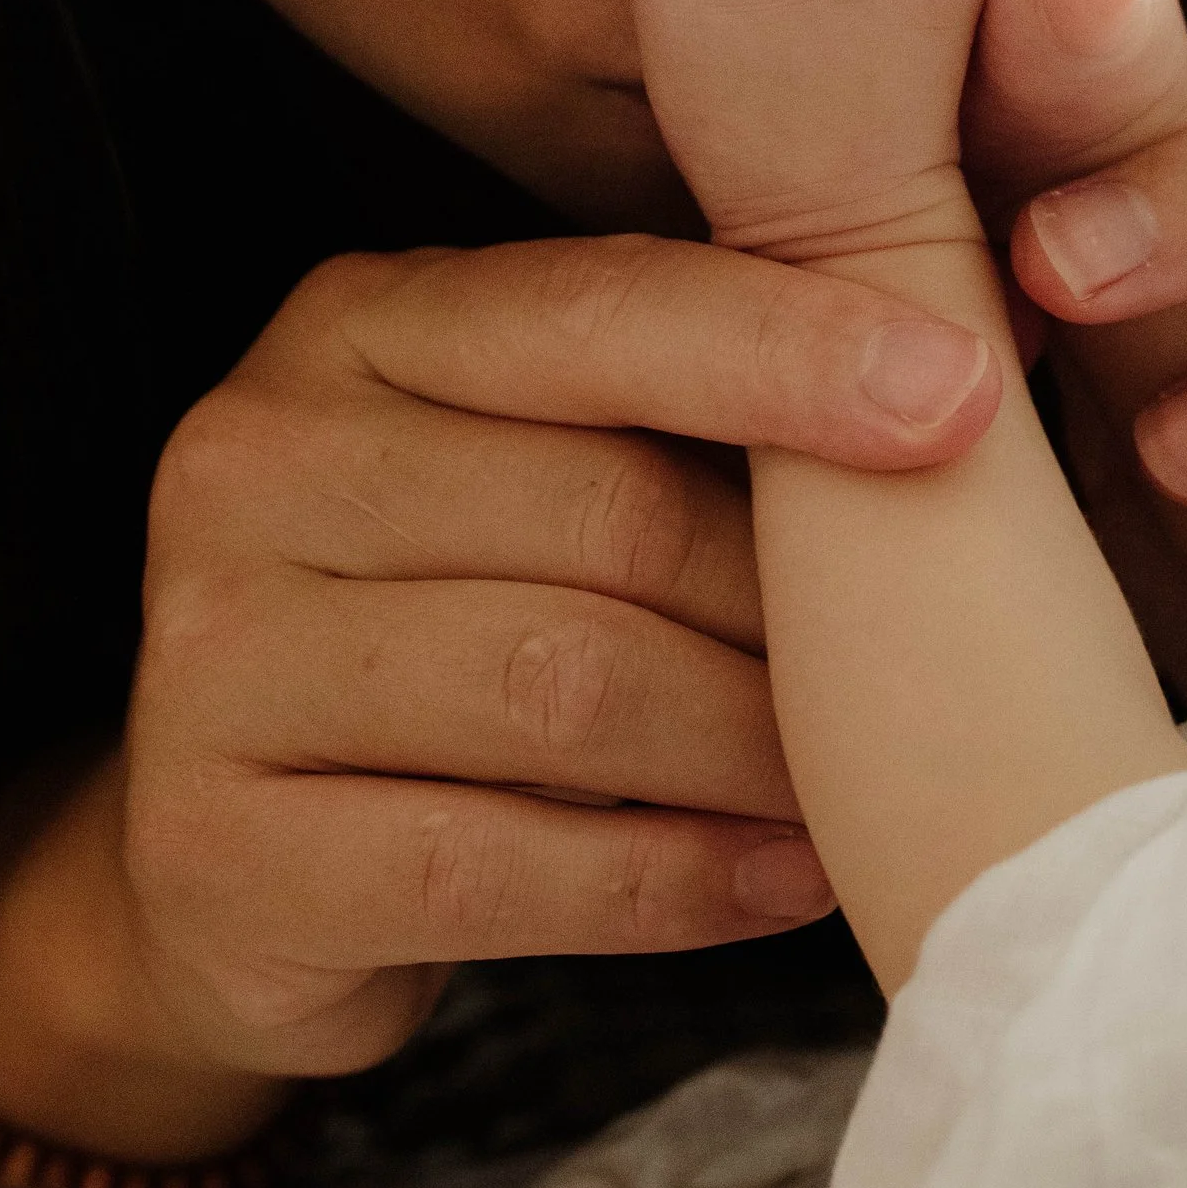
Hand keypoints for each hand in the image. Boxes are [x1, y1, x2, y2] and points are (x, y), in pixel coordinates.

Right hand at [0, 238, 1003, 1133]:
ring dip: (754, 746)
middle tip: (935, 657)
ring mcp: (209, 657)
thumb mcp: (555, 457)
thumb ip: (702, 397)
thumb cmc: (474, 611)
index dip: (787, 347)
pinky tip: (787, 880)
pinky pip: (495, 866)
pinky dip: (676, 880)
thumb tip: (977, 360)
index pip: (596, 307)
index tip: (965, 394)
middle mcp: (254, 456)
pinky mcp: (217, 851)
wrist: (244, 855)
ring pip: (562, 688)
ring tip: (874, 778)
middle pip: (603, 513)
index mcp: (357, 321)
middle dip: (793, 596)